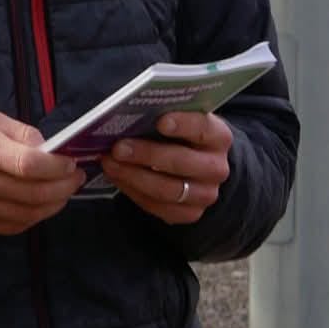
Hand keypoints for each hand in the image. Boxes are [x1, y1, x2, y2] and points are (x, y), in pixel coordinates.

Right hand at [0, 110, 83, 234]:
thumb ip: (21, 133)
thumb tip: (49, 150)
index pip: (30, 165)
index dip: (58, 167)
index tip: (70, 163)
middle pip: (34, 194)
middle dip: (63, 188)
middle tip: (75, 179)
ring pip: (28, 214)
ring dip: (53, 205)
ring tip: (63, 193)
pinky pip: (13, 226)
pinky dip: (34, 218)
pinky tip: (41, 206)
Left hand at [102, 109, 232, 223]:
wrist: (195, 165)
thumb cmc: (179, 136)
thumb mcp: (179, 120)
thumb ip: (162, 116)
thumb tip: (128, 114)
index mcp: (218, 137)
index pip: (204, 129)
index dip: (184, 125)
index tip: (160, 121)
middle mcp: (216, 168)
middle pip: (182, 162)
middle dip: (147, 154)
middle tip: (118, 147)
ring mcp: (205, 194)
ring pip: (168, 189)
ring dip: (134, 176)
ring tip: (110, 163)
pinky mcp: (190, 213)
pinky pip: (159, 207)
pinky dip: (133, 191)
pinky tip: (117, 177)